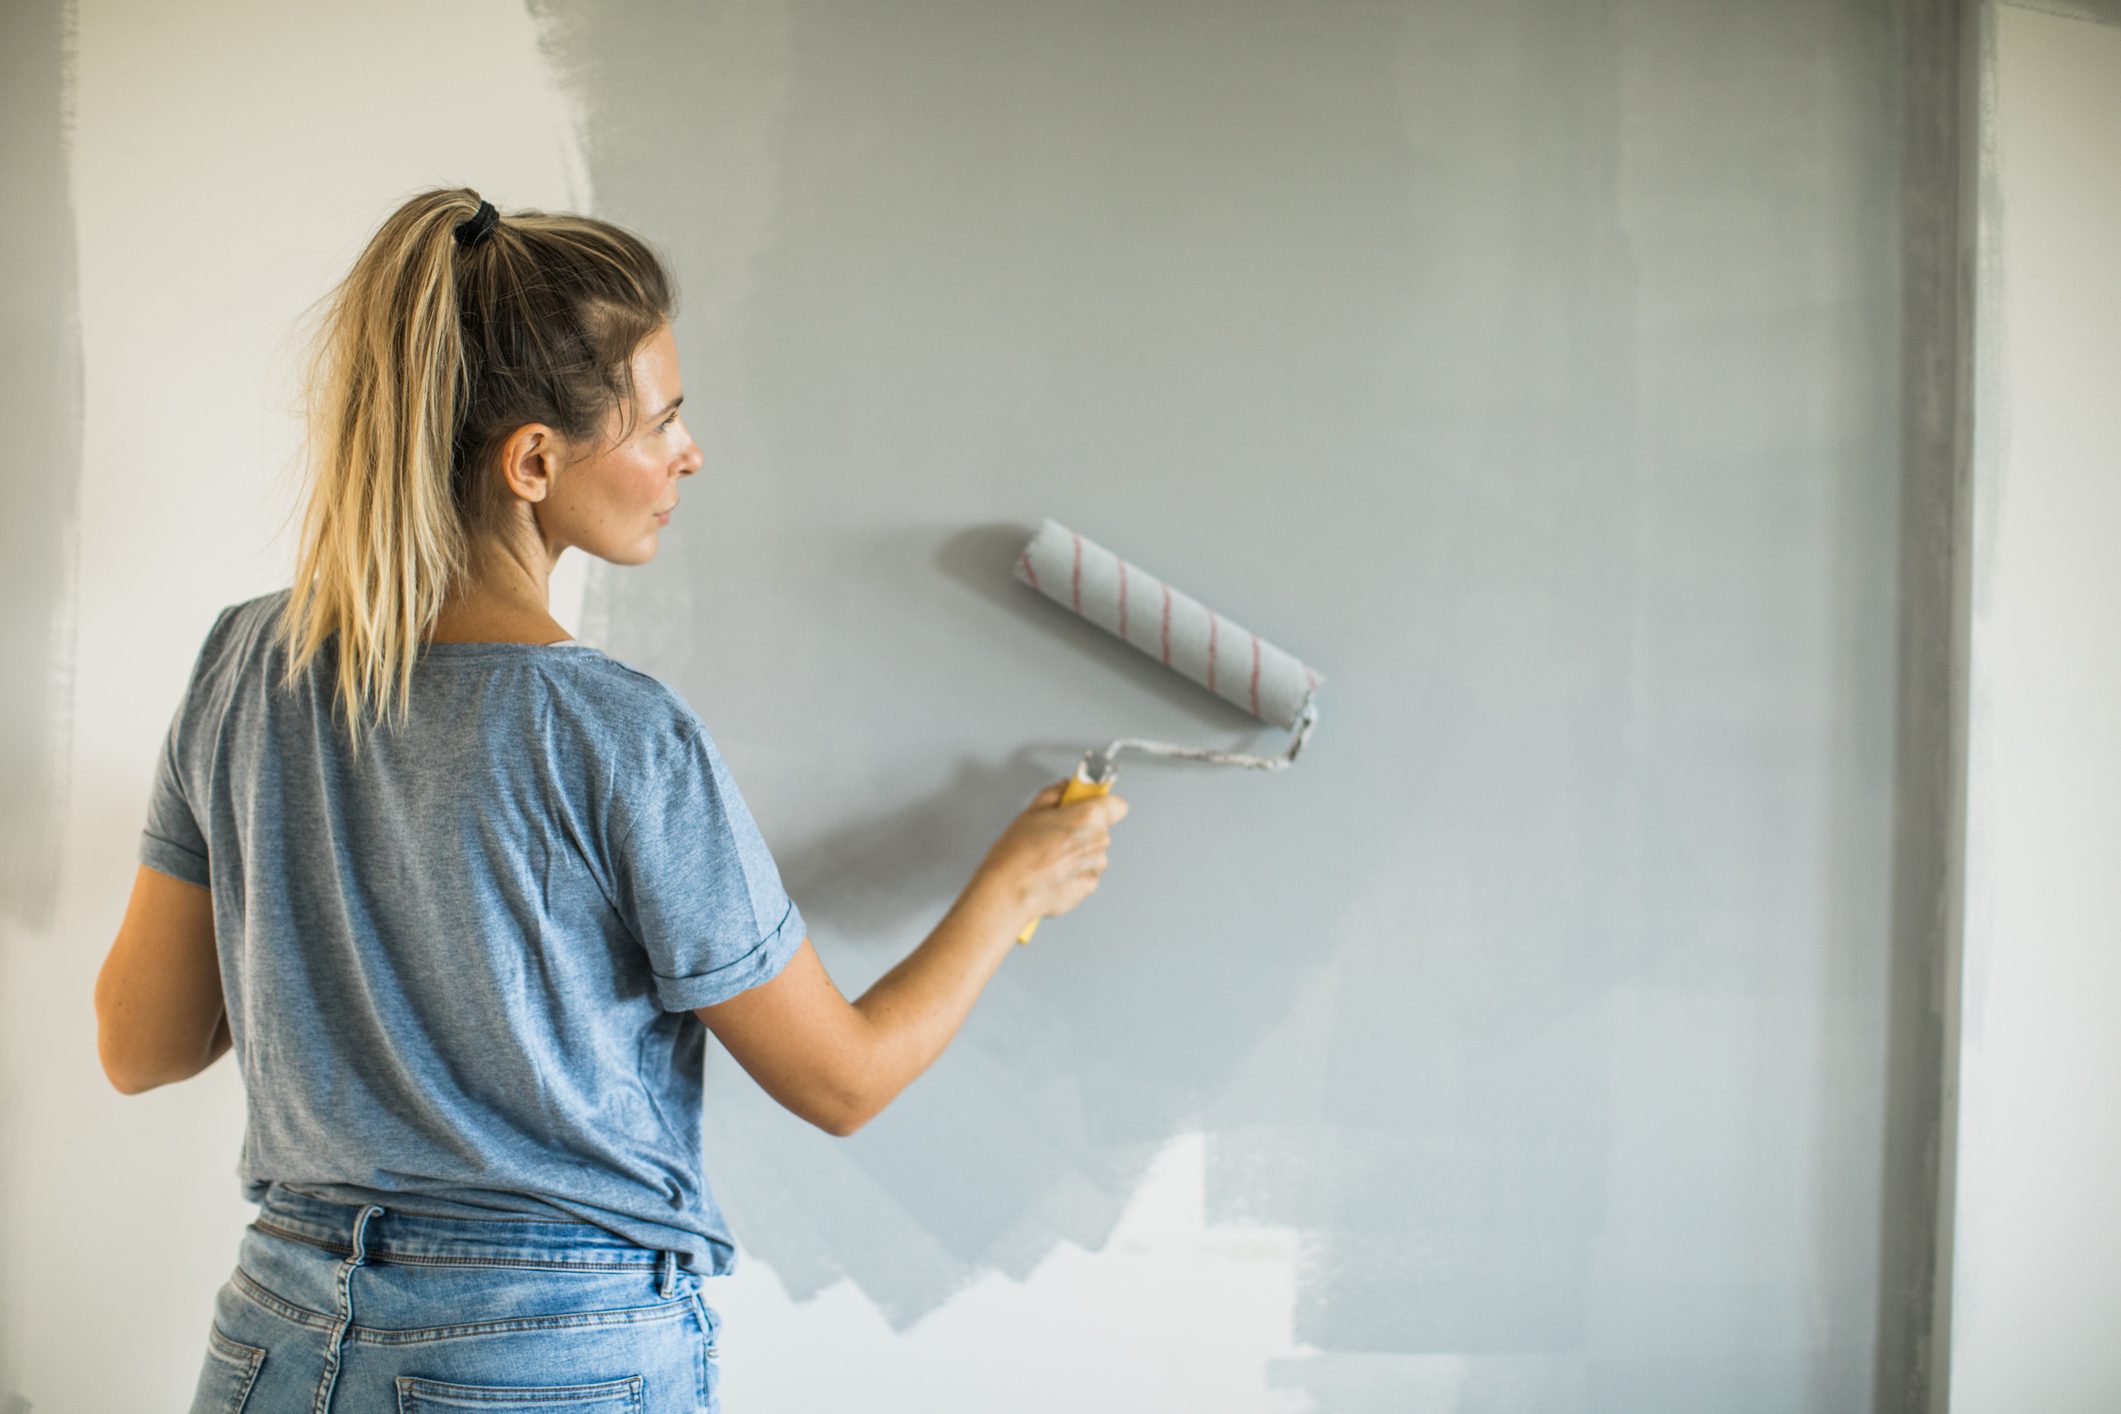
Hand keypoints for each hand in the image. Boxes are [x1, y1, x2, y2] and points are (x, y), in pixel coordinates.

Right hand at [976, 778, 1130, 925]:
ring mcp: (1096, 865)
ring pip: (1094, 852)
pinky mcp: (1090, 886)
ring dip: (1078, 852)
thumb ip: (1055, 793)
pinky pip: (1087, 872)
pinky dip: (1074, 872)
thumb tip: (1064, 788)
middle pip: (1101, 828)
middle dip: (1082, 828)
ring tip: (1050, 856)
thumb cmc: (1018, 853)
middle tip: (1056, 833)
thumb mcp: (1031, 811)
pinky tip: (1052, 872)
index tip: (1087, 804)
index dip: (1102, 804)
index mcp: (1089, 816)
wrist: (1010, 891)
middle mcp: (1099, 840)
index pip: (1116, 804)